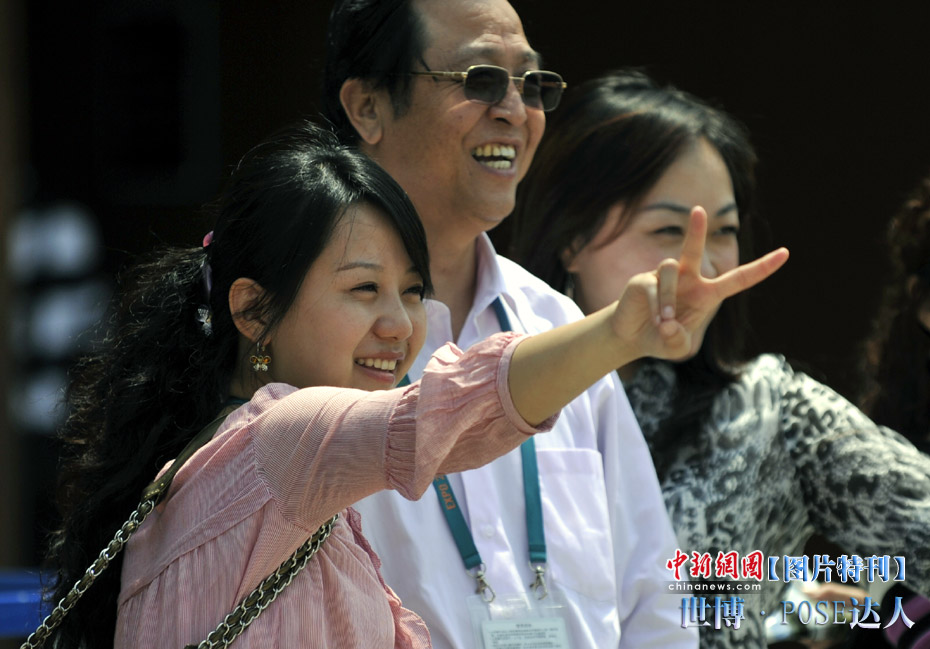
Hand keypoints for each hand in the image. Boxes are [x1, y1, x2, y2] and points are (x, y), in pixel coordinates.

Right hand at [611, 206, 788, 361]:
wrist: (632, 339)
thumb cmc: (662, 339)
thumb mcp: (678, 347)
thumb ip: (679, 340)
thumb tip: (668, 323)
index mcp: (707, 294)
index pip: (739, 279)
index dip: (762, 268)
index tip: (785, 252)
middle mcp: (687, 279)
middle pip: (692, 250)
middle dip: (696, 230)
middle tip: (698, 209)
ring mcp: (663, 277)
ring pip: (671, 272)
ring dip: (669, 301)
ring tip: (664, 322)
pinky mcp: (642, 280)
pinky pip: (654, 287)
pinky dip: (657, 307)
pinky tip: (655, 320)